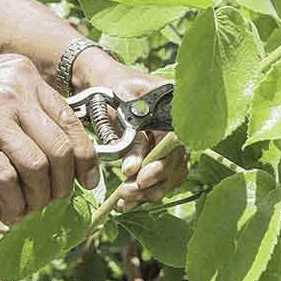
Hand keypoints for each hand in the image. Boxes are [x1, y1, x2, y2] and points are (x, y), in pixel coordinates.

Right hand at [0, 51, 98, 225]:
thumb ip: (22, 107)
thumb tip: (49, 153)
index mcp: (25, 78)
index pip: (71, 121)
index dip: (85, 157)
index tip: (87, 181)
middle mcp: (17, 93)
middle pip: (60, 149)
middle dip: (63, 185)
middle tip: (53, 202)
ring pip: (38, 168)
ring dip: (38, 200)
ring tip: (25, 212)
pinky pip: (6, 180)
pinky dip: (13, 204)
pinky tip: (7, 213)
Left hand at [70, 52, 187, 212]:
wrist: (102, 79)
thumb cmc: (112, 84)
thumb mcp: (121, 102)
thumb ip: (130, 134)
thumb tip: (133, 168)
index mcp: (175, 109)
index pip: (177, 143)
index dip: (162, 164)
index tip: (141, 177)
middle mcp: (179, 128)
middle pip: (175, 164)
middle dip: (152, 183)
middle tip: (127, 191)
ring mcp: (169, 143)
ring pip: (168, 176)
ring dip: (147, 192)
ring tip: (123, 200)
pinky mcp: (157, 155)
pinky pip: (157, 179)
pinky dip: (142, 192)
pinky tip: (124, 202)